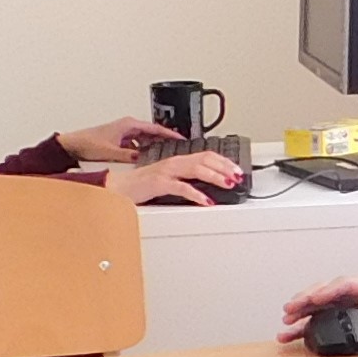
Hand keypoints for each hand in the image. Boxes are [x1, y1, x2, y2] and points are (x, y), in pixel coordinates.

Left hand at [58, 116, 167, 164]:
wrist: (72, 145)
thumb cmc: (87, 143)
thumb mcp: (111, 152)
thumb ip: (129, 157)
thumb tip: (141, 160)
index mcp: (128, 125)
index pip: (156, 128)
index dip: (170, 133)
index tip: (181, 138)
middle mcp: (127, 127)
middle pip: (152, 133)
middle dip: (164, 140)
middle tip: (176, 147)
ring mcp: (123, 133)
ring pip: (144, 139)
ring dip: (152, 146)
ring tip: (163, 154)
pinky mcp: (119, 140)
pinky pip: (136, 144)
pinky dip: (142, 150)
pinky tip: (144, 159)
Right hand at [104, 154, 243, 203]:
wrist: (119, 188)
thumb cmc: (142, 185)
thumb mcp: (168, 179)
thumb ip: (185, 179)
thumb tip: (207, 186)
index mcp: (177, 160)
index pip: (205, 155)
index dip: (223, 161)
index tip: (237, 169)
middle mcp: (174, 162)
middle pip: (205, 159)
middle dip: (225, 167)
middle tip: (238, 175)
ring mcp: (166, 172)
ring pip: (196, 169)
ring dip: (215, 176)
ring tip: (228, 183)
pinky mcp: (159, 183)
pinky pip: (181, 187)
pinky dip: (196, 194)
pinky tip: (207, 200)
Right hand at [276, 254, 357, 339]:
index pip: (345, 284)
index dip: (329, 290)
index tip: (316, 298)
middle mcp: (349, 291)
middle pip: (323, 290)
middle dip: (306, 299)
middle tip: (290, 309)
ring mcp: (341, 301)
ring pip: (315, 302)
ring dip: (299, 311)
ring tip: (285, 322)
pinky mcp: (336, 311)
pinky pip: (316, 316)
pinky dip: (302, 324)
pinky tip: (288, 333)